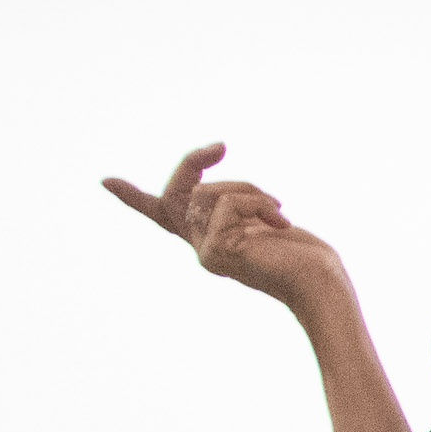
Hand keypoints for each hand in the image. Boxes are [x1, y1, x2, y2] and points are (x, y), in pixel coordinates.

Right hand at [100, 144, 349, 314]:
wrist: (324, 285)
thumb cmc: (305, 257)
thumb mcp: (265, 220)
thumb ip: (237, 207)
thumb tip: (224, 198)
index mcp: (211, 238)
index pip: (163, 215)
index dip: (133, 198)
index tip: (106, 181)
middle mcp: (201, 247)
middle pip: (180, 190)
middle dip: (194, 161)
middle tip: (219, 146)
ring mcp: (206, 252)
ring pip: (211, 192)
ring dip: (250, 190)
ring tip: (278, 212)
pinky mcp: (216, 252)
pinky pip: (228, 204)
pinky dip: (257, 203)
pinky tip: (279, 222)